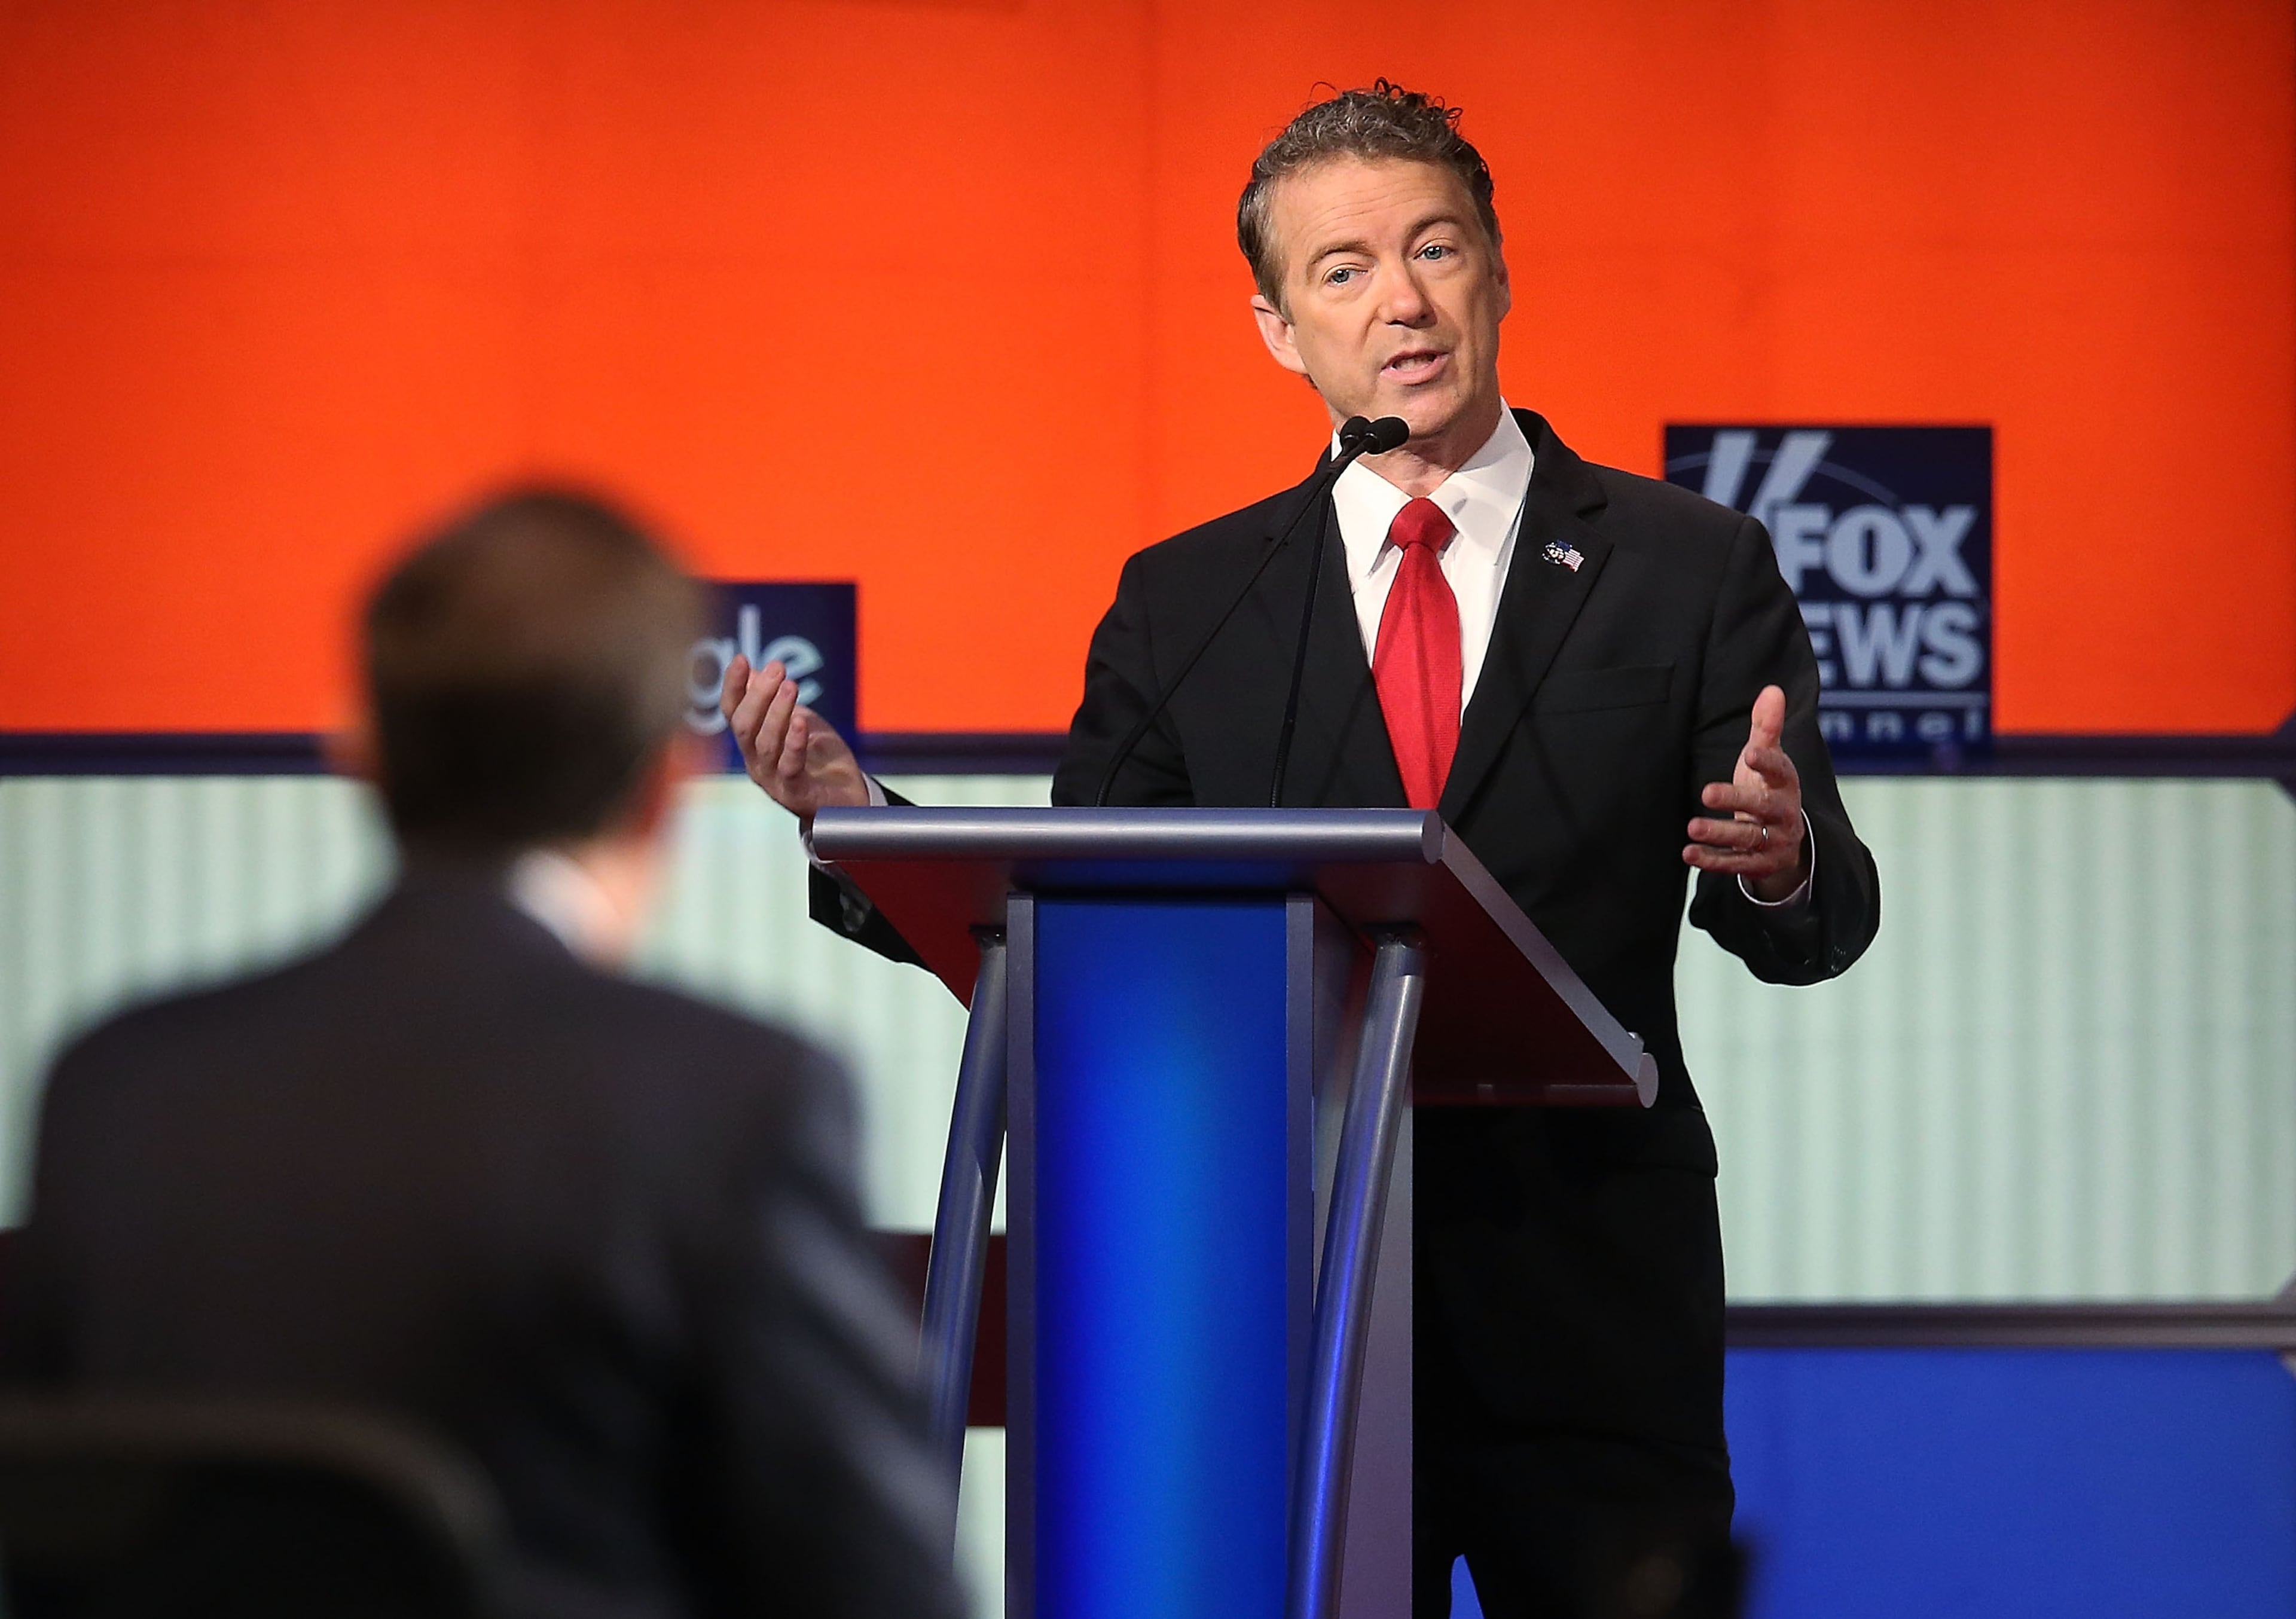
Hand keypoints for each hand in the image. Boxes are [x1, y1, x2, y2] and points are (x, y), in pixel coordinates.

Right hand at [720, 654, 870, 824]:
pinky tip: (801, 721)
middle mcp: (754, 762)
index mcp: (751, 743)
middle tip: (778, 668)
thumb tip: (750, 669)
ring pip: (765, 744)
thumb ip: (773, 700)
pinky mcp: (795, 793)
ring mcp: (772, 780)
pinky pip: (789, 767)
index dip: (733, 686)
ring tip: (791, 686)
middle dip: (759, 694)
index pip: (732, 712)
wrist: (846, 798)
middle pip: (744, 725)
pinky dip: (794, 743)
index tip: (741, 658)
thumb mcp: (796, 721)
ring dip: (777, 712)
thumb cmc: (819, 758)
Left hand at [1685, 684, 1807, 901]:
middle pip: (1762, 807)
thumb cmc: (1768, 788)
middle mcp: (1784, 813)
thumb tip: (1772, 689)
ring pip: (1748, 839)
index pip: (1780, 771)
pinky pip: (1736, 864)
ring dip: (1720, 834)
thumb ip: (1767, 727)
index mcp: (1785, 783)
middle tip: (1706, 792)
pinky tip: (1689, 853)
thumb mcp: (1769, 759)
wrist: (1785, 839)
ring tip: (1692, 827)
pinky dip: (1713, 860)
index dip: (1767, 762)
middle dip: (1736, 800)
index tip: (1750, 753)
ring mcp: (1774, 841)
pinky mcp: (1760, 864)